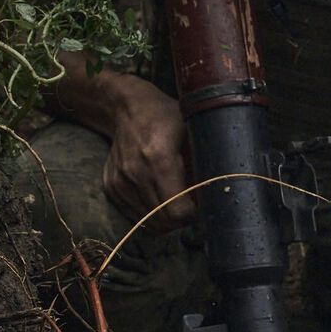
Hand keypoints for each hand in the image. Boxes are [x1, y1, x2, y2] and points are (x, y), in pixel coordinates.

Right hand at [102, 83, 195, 230]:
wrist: (125, 108)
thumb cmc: (164, 117)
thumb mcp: (192, 130)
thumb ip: (203, 161)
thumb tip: (218, 191)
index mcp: (159, 158)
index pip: (178, 211)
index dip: (193, 214)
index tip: (201, 205)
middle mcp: (136, 173)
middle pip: (164, 222)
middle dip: (181, 220)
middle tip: (191, 205)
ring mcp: (121, 182)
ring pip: (148, 223)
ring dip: (165, 219)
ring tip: (175, 201)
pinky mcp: (111, 187)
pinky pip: (134, 216)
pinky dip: (149, 213)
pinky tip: (158, 197)